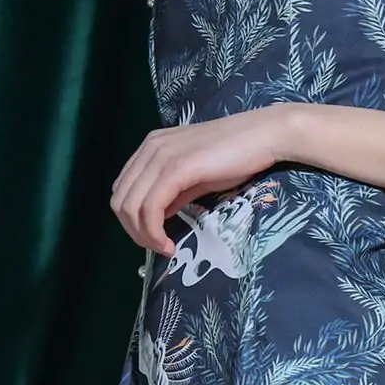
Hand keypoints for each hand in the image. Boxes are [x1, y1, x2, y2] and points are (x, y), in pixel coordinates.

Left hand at [110, 103, 298, 253]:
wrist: (264, 136)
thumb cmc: (236, 155)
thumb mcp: (196, 176)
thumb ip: (173, 193)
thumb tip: (158, 217)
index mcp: (151, 147)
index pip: (123, 189)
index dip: (131, 220)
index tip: (153, 238)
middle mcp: (150, 148)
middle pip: (120, 200)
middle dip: (134, 231)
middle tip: (158, 248)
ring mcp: (161, 156)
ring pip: (131, 206)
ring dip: (144, 236)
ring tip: (165, 248)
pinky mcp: (176, 168)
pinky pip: (151, 208)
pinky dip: (155, 232)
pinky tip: (170, 244)